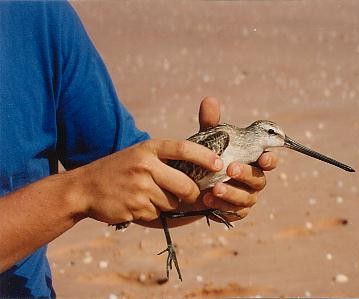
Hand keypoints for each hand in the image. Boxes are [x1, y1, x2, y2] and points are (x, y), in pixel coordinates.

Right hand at [72, 139, 222, 224]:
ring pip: (173, 203)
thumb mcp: (140, 155)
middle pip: (186, 185)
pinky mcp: (135, 207)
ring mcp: (139, 187)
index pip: (183, 148)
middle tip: (190, 196)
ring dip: (168, 205)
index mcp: (149, 148)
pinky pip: (157, 214)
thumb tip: (199, 181)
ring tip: (147, 195)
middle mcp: (145, 165)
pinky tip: (137, 204)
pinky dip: (153, 213)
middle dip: (192, 195)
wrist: (84, 188)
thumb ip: (166, 163)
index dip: (205, 156)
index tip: (219, 164)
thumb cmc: (119, 171)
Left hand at [199, 96, 277, 219]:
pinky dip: (222, 207)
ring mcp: (245, 197)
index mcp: (253, 160)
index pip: (269, 160)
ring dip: (232, 193)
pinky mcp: (234, 211)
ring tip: (214, 188)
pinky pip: (234, 212)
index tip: (263, 158)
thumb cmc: (209, 156)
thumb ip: (211, 123)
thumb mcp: (208, 139)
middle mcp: (254, 179)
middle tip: (231, 169)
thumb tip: (209, 100)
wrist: (193, 182)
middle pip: (259, 180)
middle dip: (246, 175)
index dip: (270, 160)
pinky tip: (207, 201)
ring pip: (247, 198)